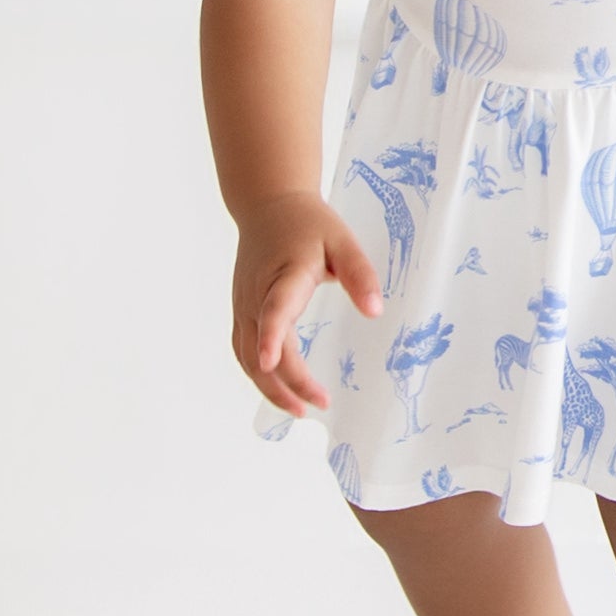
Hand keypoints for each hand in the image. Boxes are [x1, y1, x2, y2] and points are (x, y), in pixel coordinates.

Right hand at [230, 192, 381, 416]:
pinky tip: (277, 389)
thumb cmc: (309, 224)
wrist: (268, 205)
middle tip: (319, 404)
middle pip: (264, 347)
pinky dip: (257, 375)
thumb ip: (360, 274)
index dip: (270, 336)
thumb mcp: (342, 241)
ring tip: (299, 410)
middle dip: (288, 381)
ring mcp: (244, 305)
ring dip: (270, 387)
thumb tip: (375, 312)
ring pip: (248, 357)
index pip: (274, 309)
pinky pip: (242, 350)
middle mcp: (257, 295)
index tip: (269, 362)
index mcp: (285, 275)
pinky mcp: (240, 310)